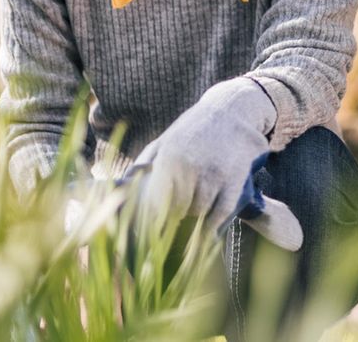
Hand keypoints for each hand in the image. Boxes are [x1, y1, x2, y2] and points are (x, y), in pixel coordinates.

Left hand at [129, 77, 284, 240]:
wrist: (232, 111)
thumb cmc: (192, 129)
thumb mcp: (164, 141)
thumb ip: (143, 166)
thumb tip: (121, 188)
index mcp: (169, 159)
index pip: (156, 205)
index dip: (149, 226)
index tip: (144, 240)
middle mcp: (192, 169)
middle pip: (176, 214)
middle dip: (168, 230)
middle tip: (160, 245)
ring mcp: (216, 178)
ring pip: (198, 217)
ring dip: (188, 229)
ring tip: (179, 239)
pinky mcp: (235, 184)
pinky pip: (220, 217)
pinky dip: (210, 231)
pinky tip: (201, 239)